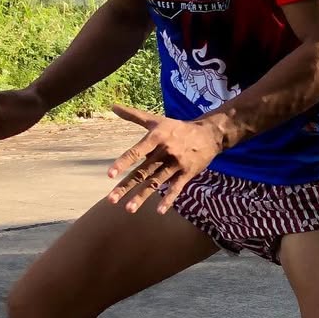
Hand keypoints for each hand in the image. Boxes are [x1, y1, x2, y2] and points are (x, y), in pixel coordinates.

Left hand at [106, 104, 224, 213]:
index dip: (123, 163)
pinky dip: (168, 199)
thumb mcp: (156, 120)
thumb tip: (112, 106)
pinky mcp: (187, 173)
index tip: (110, 175)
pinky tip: (159, 211)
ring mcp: (176, 164)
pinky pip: (176, 188)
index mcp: (156, 138)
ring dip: (142, 196)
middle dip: (126, 186)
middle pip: (142, 172)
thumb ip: (134, 115)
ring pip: (156, 182)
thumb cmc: (178, 128)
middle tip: (111, 200)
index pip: (136, 152)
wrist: (209, 134)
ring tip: (129, 209)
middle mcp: (165, 152)